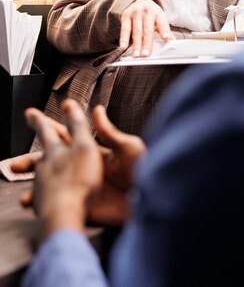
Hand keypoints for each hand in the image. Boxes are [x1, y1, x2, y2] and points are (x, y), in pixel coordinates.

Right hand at [11, 102, 146, 226]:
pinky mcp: (87, 206)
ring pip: (53, 184)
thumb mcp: (129, 147)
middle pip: (54, 163)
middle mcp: (88, 169)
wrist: (155, 202)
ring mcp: (85, 188)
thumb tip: (97, 110)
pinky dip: (46, 205)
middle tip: (16, 162)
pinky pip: (63, 204)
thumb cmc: (147, 171)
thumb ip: (110, 132)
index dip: (55, 128)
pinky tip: (33, 204)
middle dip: (34, 161)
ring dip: (35, 184)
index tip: (38, 118)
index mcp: (97, 153)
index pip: (70, 138)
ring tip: (20, 185)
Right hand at [119, 0, 171, 56]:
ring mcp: (136, 12)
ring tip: (136, 54)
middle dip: (146, 43)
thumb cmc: (151, 14)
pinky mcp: (126, 15)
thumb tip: (172, 42)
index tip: (167, 38)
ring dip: (136, 44)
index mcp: (158, 13)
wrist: (139, 0)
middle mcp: (147, 11)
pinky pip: (125, 28)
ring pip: (136, 31)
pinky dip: (124, 38)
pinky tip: (123, 46)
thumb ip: (164, 30)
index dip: (165, 31)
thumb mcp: (159, 19)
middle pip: (147, 29)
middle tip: (146, 54)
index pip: (162, 23)